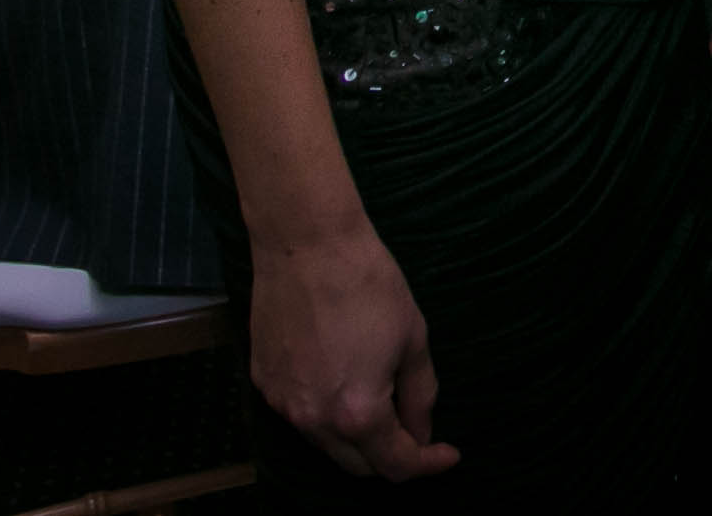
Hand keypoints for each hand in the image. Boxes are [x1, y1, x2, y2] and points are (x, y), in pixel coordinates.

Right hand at [248, 223, 456, 480]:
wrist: (307, 245)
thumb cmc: (368, 285)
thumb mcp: (413, 339)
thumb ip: (419, 396)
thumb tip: (421, 431)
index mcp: (356, 413)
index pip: (394, 465)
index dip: (427, 463)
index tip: (448, 453)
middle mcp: (312, 420)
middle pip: (356, 465)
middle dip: (390, 456)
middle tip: (416, 429)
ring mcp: (281, 404)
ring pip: (325, 443)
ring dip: (356, 435)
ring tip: (380, 397)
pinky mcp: (263, 383)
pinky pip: (300, 414)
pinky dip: (325, 411)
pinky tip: (341, 378)